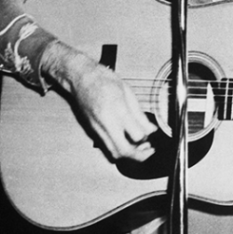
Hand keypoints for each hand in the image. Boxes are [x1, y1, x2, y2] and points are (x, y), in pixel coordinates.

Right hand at [43, 41, 157, 161]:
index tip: (152, 133)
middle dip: (139, 156)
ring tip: (139, 148)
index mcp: (118, 110)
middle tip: (148, 151)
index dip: (147, 137)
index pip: (136, 135)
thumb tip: (150, 128)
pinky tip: (126, 142)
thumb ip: (139, 114)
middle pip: (123, 151)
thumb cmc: (103, 80)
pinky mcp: (93, 131)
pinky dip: (119, 149)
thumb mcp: (128, 92)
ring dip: (128, 155)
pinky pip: (107, 146)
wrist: (81, 77)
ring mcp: (97, 128)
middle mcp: (106, 122)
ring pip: (113, 153)